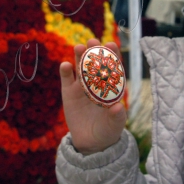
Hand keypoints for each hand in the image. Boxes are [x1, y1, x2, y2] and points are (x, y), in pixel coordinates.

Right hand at [60, 39, 126, 154]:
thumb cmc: (108, 130)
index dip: (112, 54)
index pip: (113, 66)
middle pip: (95, 62)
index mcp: (110, 85)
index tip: (111, 44)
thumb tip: (118, 107)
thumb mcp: (115, 125)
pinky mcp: (68, 92)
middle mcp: (96, 81)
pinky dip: (65, 70)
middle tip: (92, 41)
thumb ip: (117, 116)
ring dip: (79, 55)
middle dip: (94, 49)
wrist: (90, 143)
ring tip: (79, 48)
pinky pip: (66, 78)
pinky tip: (66, 65)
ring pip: (80, 66)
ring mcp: (81, 85)